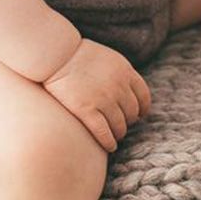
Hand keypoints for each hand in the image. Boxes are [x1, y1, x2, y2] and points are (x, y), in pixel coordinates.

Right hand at [41, 38, 151, 152]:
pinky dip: (109, 142)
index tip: (140, 116)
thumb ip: (120, 73)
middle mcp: (118, 86)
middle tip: (121, 125)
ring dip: (118, 133)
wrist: (57, 54)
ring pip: (120, 127)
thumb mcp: (108, 58)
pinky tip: (109, 146)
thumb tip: (127, 90)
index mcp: (125, 70)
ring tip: (114, 136)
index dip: (142, 109)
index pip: (143, 96)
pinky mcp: (86, 110)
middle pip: (132, 113)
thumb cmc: (79, 55)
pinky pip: (104, 134)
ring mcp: (103, 99)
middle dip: (128, 121)